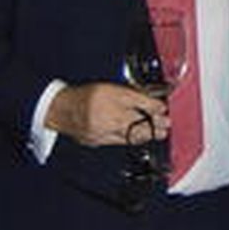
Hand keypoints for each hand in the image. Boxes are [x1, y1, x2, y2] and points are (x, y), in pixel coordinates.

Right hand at [45, 82, 167, 146]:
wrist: (61, 110)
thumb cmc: (86, 96)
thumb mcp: (109, 88)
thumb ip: (129, 94)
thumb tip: (151, 102)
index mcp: (108, 95)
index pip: (137, 101)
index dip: (153, 106)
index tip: (164, 108)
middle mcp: (105, 113)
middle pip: (136, 121)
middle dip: (154, 124)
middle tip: (167, 124)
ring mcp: (101, 129)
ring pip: (130, 134)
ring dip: (148, 134)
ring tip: (160, 133)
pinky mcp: (97, 141)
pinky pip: (120, 142)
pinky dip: (133, 140)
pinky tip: (142, 138)